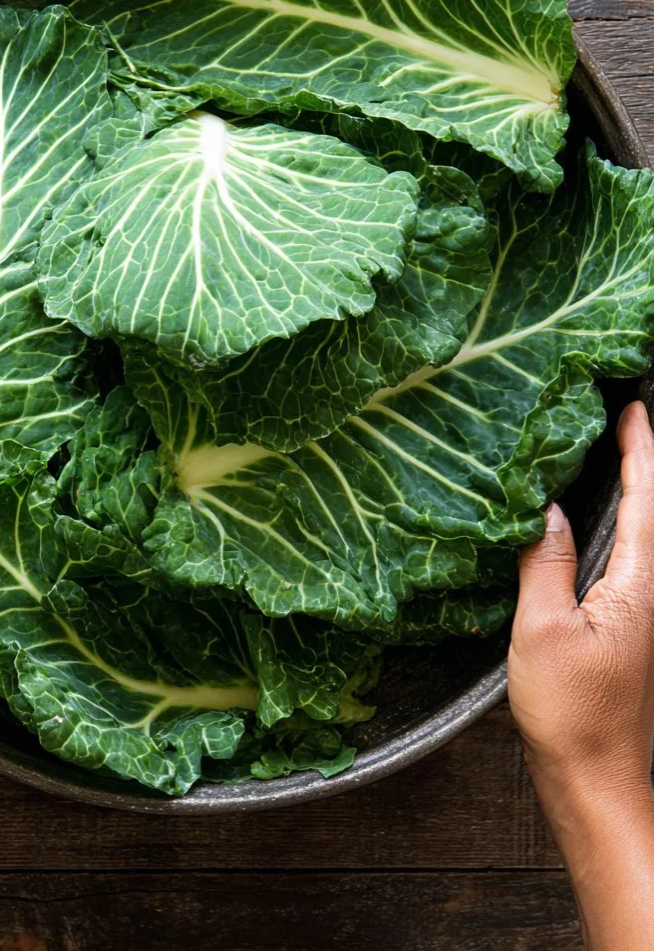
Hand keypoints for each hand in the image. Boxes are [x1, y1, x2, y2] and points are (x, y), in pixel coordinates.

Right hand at [510, 400, 653, 948]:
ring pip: (641, 536)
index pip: (646, 500)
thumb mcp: (541, 631)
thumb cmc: (571, 713)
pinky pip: (625, 562)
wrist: (595, 777)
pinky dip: (615, 528)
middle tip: (623, 415)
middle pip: (652, 513)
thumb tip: (540, 511)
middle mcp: (652, 593)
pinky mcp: (628, 630)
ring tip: (608, 453)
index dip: (641, 450)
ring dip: (630, 493)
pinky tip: (586, 524)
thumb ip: (543, 565)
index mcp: (640, 585)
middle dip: (641, 462)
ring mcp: (643, 613)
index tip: (634, 406)